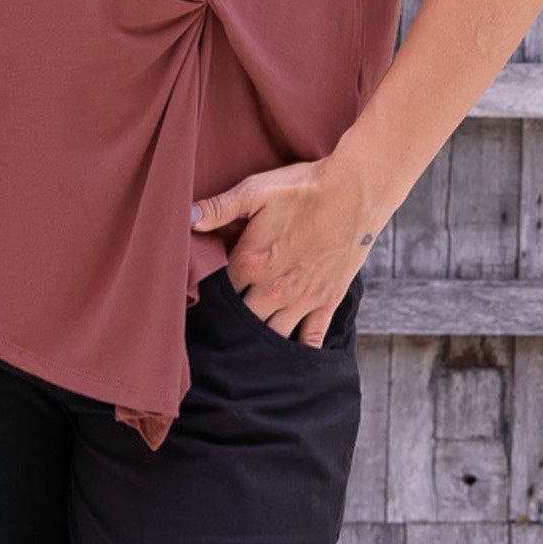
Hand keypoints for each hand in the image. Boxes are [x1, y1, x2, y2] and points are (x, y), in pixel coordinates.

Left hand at [191, 157, 370, 346]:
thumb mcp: (256, 190)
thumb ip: (219, 207)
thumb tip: (186, 219)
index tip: (202, 291)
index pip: (218, 289)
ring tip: (248, 338)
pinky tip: (288, 355)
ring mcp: (302, 299)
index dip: (209, 289)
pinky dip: (300, 349)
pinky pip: (311, 338)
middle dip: (231, 319)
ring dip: (259, 336)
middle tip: (221, 321)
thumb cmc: (303, 188)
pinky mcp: (327, 301)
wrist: (356, 191)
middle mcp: (273, 289)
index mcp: (251, 262)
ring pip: (271, 333)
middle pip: (242, 318)